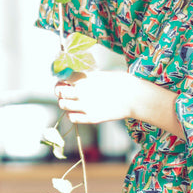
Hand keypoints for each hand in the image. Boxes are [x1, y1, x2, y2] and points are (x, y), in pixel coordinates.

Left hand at [55, 71, 185, 138]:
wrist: (134, 97)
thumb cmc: (120, 82)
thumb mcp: (100, 74)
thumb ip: (85, 77)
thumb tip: (73, 79)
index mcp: (84, 78)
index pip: (62, 77)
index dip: (61, 79)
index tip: (64, 81)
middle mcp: (81, 91)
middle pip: (58, 91)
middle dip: (60, 91)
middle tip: (65, 92)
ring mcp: (85, 105)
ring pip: (62, 105)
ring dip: (65, 103)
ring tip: (72, 102)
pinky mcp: (91, 117)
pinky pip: (72, 117)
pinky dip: (72, 114)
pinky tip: (79, 111)